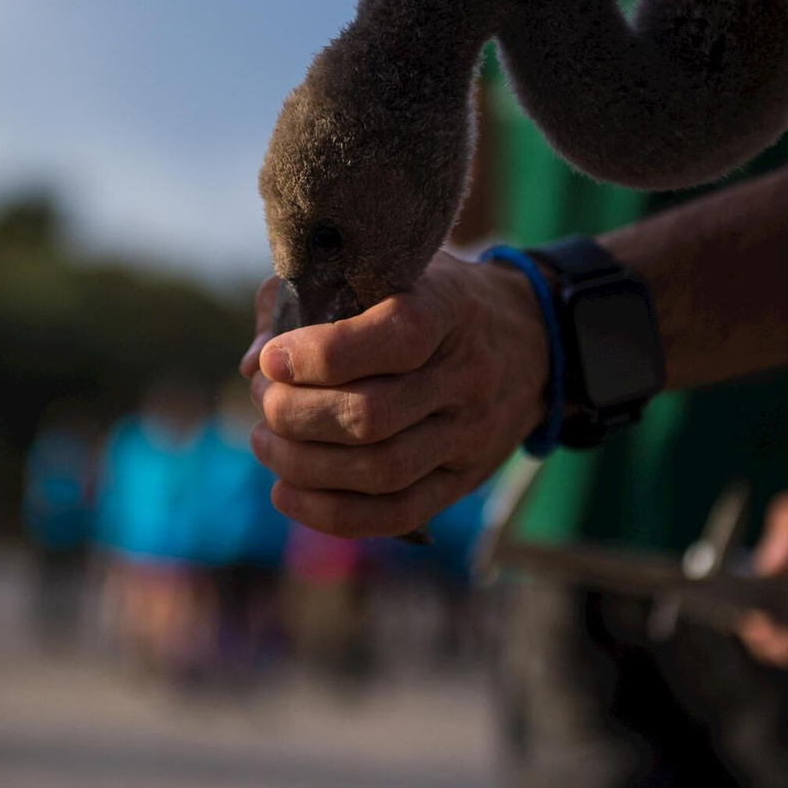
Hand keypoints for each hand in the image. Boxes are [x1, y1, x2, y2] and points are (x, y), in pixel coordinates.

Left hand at [239, 251, 546, 538]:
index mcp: (448, 310)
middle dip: (295, 415)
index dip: (320, 354)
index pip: (392, 338)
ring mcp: (470, 435)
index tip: (274, 358)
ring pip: (380, 471)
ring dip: (303, 465)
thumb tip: (256, 365)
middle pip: (371, 416)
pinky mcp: (464, 481)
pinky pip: (395, 514)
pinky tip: (286, 492)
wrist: (531, 341)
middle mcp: (466, 376)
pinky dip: (329, 513)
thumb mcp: (386, 272)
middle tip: (263, 403)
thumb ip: (311, 303)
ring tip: (266, 442)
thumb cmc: (434, 300)